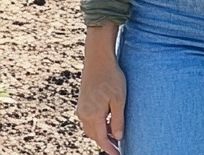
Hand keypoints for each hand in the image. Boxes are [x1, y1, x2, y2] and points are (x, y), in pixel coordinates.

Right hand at [78, 26, 125, 153]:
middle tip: (118, 147)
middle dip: (105, 142)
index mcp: (93, 115)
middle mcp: (83, 114)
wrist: (98, 60)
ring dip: (101, 133)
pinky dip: (97, 125)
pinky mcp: (82, 103)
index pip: (101, 138)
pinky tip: (107, 121)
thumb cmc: (112, 77)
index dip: (110, 148)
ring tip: (114, 135)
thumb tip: (118, 138)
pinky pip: (89, 120)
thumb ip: (118, 119)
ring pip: (90, 129)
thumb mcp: (119, 98)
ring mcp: (81, 109)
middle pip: (94, 135)